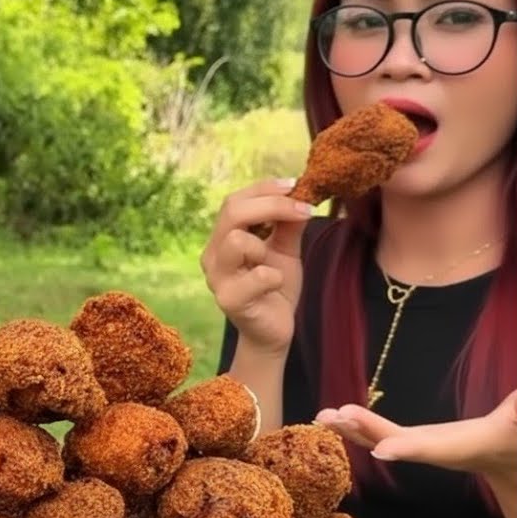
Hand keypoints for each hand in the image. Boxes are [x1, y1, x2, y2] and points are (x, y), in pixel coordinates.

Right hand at [199, 178, 315, 353]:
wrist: (273, 331)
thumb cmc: (275, 288)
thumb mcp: (284, 249)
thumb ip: (288, 224)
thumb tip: (300, 193)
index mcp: (222, 239)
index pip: (234, 201)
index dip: (264, 189)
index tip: (295, 185)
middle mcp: (213, 255)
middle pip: (232, 212)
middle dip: (272, 205)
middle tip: (303, 211)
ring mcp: (217, 278)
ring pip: (236, 240)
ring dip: (265, 244)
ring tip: (274, 259)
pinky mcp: (229, 300)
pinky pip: (258, 276)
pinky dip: (275, 276)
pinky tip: (276, 285)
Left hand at [315, 386, 516, 477]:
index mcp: (468, 447)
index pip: (436, 449)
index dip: (409, 448)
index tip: (381, 450)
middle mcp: (440, 450)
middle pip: (398, 442)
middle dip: (366, 431)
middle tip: (334, 417)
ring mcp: (426, 446)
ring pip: (384, 438)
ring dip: (352, 429)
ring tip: (323, 417)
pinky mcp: (420, 440)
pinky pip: (383, 433)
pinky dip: (358, 425)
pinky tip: (334, 418)